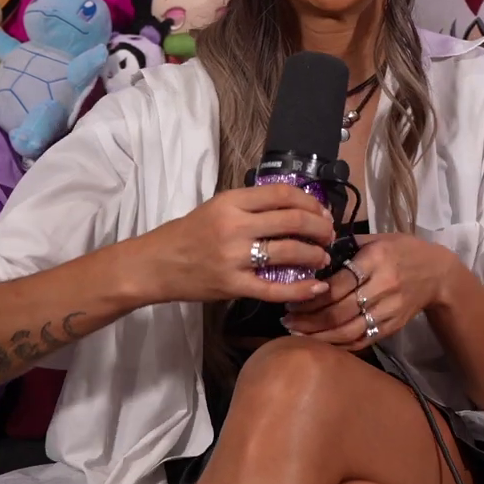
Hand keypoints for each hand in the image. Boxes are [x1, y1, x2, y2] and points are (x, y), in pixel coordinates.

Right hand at [135, 185, 336, 305]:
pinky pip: (274, 289)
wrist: (155, 264)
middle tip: (328, 235)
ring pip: (288, 252)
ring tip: (322, 257)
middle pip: (292, 220)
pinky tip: (316, 287)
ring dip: (314, 254)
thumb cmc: (188, 233)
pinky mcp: (232, 285)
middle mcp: (234, 226)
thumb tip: (296, 207)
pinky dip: (300, 290)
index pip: (283, 194)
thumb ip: (252, 205)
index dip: (311, 202)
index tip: (322, 211)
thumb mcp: (217, 206)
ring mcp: (233, 257)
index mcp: (231, 201)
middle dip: (320, 227)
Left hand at [281, 233, 456, 349]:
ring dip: (319, 335)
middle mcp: (384, 285)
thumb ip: (347, 246)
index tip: (293, 297)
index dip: (313, 295)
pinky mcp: (392, 326)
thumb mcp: (378, 238)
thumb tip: (312, 252)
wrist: (438, 274)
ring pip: (348, 330)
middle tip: (287, 318)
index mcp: (376, 259)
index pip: (339, 283)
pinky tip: (321, 341)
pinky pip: (361, 340)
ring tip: (297, 332)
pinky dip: (338, 344)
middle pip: (340, 310)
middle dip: (309, 318)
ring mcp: (389, 309)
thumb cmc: (403, 250)